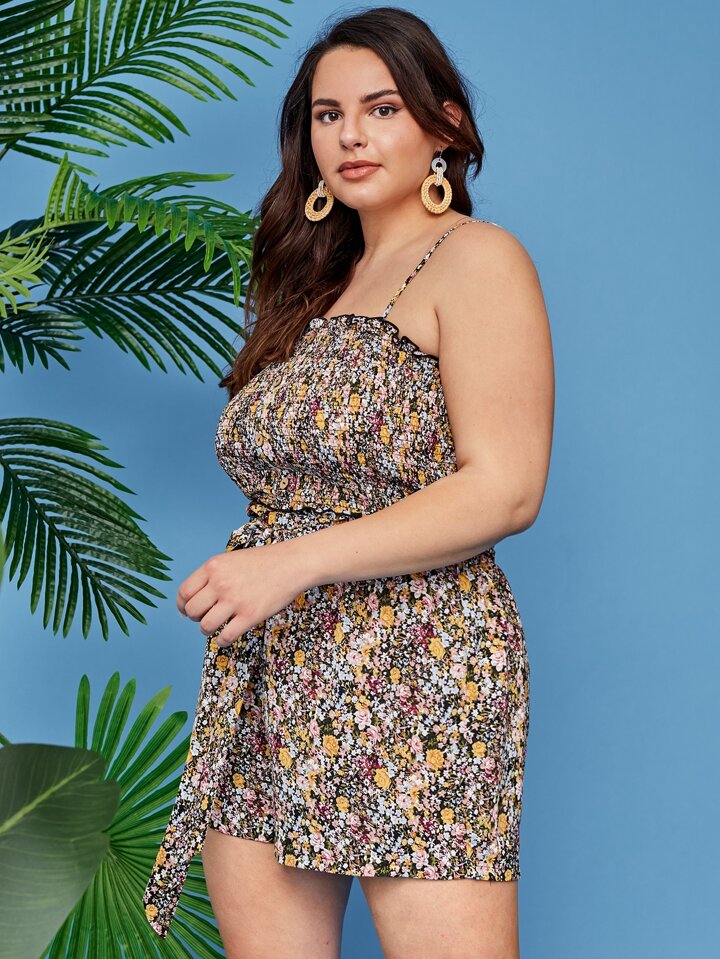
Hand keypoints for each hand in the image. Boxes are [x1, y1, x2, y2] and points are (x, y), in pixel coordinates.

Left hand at [177, 540, 306, 647]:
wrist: (291, 564)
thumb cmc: (262, 562)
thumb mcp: (230, 560)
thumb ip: (211, 576)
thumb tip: (190, 601)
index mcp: (213, 567)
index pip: (184, 593)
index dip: (182, 606)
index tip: (187, 612)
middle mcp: (220, 583)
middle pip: (192, 611)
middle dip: (196, 618)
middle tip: (207, 616)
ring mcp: (235, 600)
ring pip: (206, 626)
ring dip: (208, 630)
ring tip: (217, 626)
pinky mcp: (250, 615)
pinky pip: (225, 637)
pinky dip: (222, 641)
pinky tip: (227, 636)